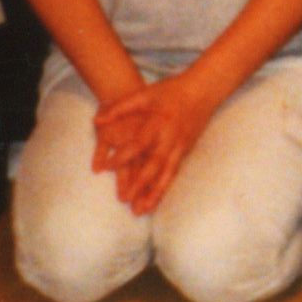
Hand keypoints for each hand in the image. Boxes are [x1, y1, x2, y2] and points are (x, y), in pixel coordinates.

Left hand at [91, 73, 216, 215]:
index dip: (122, 156)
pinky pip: (174, 174)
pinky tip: (156, 201)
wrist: (204, 90)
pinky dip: (165, 188)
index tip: (106, 168)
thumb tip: (97, 121)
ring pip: (167, 175)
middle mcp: (170, 138)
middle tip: (124, 200)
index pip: (138, 144)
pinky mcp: (186, 152)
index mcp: (159, 123)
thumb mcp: (145, 94)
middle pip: (154, 165)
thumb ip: (120, 108)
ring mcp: (180, 146)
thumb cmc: (171, 90)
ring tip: (141, 210)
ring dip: (154, 194)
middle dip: (139, 184)